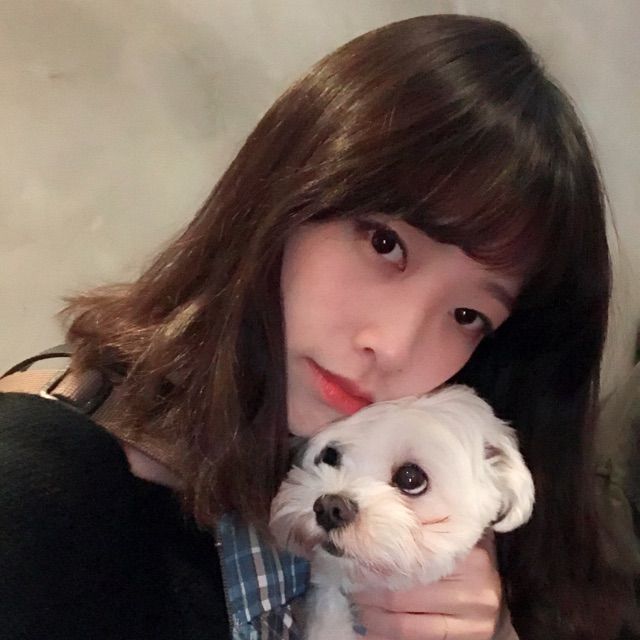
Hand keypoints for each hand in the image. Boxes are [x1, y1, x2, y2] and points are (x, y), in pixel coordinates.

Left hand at [351, 537, 500, 639]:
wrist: (502, 598)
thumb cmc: (471, 561)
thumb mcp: (456, 540)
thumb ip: (429, 530)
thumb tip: (379, 524)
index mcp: (468, 554)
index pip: (411, 559)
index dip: (377, 561)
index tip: (355, 558)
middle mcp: (473, 587)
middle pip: (403, 591)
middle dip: (368, 590)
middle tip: (350, 582)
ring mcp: (472, 619)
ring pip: (404, 622)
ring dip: (371, 614)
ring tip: (357, 603)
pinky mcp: (467, 639)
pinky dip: (385, 634)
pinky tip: (370, 626)